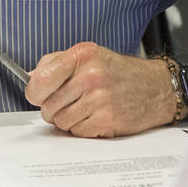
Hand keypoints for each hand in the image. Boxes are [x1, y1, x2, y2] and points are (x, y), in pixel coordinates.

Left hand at [25, 42, 176, 137]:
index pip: (41, 79)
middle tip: (62, 104)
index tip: (36, 95)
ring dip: (66, 120)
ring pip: (61, 121)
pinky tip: (93, 117)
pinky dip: (81, 128)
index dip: (33, 92)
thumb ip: (56, 63)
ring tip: (81, 109)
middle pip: (48, 105)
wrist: (156, 87)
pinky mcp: (109, 120)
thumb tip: (31, 78)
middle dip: (50, 108)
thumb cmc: (118, 71)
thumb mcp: (87, 54)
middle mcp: (90, 76)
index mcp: (80, 56)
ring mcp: (100, 100)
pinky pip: (78, 132)